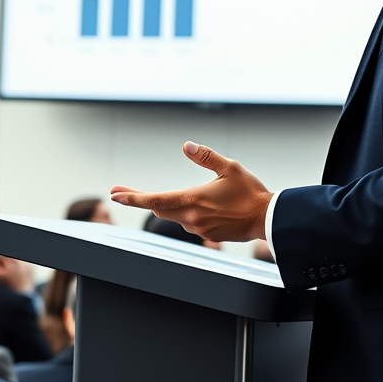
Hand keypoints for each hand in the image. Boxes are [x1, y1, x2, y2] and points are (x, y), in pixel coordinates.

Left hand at [111, 142, 271, 242]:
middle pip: (158, 208)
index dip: (133, 198)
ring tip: (169, 194)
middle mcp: (191, 217)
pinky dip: (186, 211)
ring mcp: (199, 228)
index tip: (115, 195)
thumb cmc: (250, 192)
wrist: (267, 219)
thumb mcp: (230, 168)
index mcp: (193, 200)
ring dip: (168, 204)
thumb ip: (206, 157)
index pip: (155, 200)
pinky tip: (201, 204)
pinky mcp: (208, 235)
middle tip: (120, 192)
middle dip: (140, 200)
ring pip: (174, 215)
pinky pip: (189, 222)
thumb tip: (186, 146)